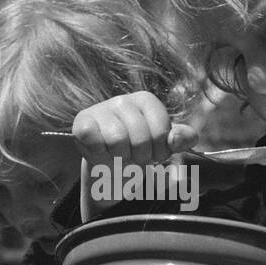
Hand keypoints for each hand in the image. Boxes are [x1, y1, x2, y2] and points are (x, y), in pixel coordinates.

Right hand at [71, 92, 196, 168]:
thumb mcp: (165, 144)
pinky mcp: (82, 121)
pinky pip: (93, 138)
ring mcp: (100, 109)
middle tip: (135, 157)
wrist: (110, 164)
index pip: (161, 132)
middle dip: (140, 157)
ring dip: (120, 157)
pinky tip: (102, 151)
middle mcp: (123, 100)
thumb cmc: (140, 151)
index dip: (160, 151)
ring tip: (119, 155)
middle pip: (140, 139)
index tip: (155, 155)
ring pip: (117, 140)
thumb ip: (183, 139)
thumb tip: (175, 140)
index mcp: (146, 100)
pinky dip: (99, 152)